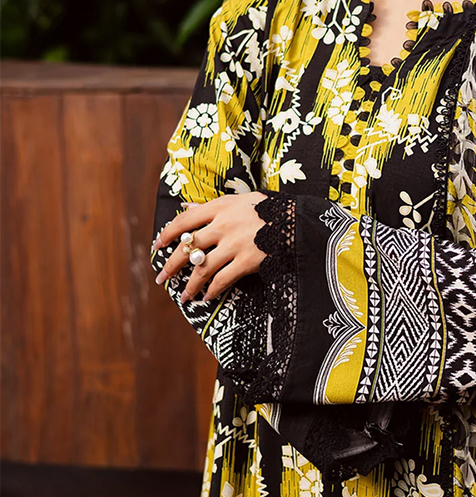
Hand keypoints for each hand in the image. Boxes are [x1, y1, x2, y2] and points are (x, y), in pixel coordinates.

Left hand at [153, 192, 267, 304]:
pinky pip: (223, 279)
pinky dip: (212, 290)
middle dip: (171, 266)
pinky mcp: (247, 261)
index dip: (167, 234)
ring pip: (202, 268)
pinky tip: (207, 296)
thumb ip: (212, 206)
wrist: (297, 221)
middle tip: (162, 278)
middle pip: (188, 248)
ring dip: (190, 285)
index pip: (184, 220)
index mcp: (220, 207)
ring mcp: (235, 245)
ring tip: (184, 296)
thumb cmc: (269, 209)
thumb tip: (187, 206)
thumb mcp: (240, 200)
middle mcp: (223, 226)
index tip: (158, 245)